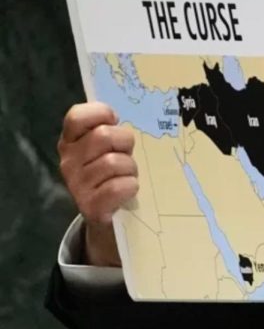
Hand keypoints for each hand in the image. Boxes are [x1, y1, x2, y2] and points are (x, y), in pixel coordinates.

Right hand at [57, 103, 137, 266]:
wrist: (107, 214)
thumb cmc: (112, 172)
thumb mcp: (107, 147)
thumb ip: (108, 129)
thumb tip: (114, 117)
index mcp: (70, 141)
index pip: (77, 116)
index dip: (101, 114)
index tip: (113, 123)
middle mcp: (68, 161)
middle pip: (104, 136)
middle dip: (125, 143)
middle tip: (125, 155)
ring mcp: (76, 184)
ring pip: (114, 162)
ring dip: (130, 168)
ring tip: (127, 175)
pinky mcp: (89, 206)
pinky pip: (118, 187)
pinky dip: (130, 186)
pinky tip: (127, 189)